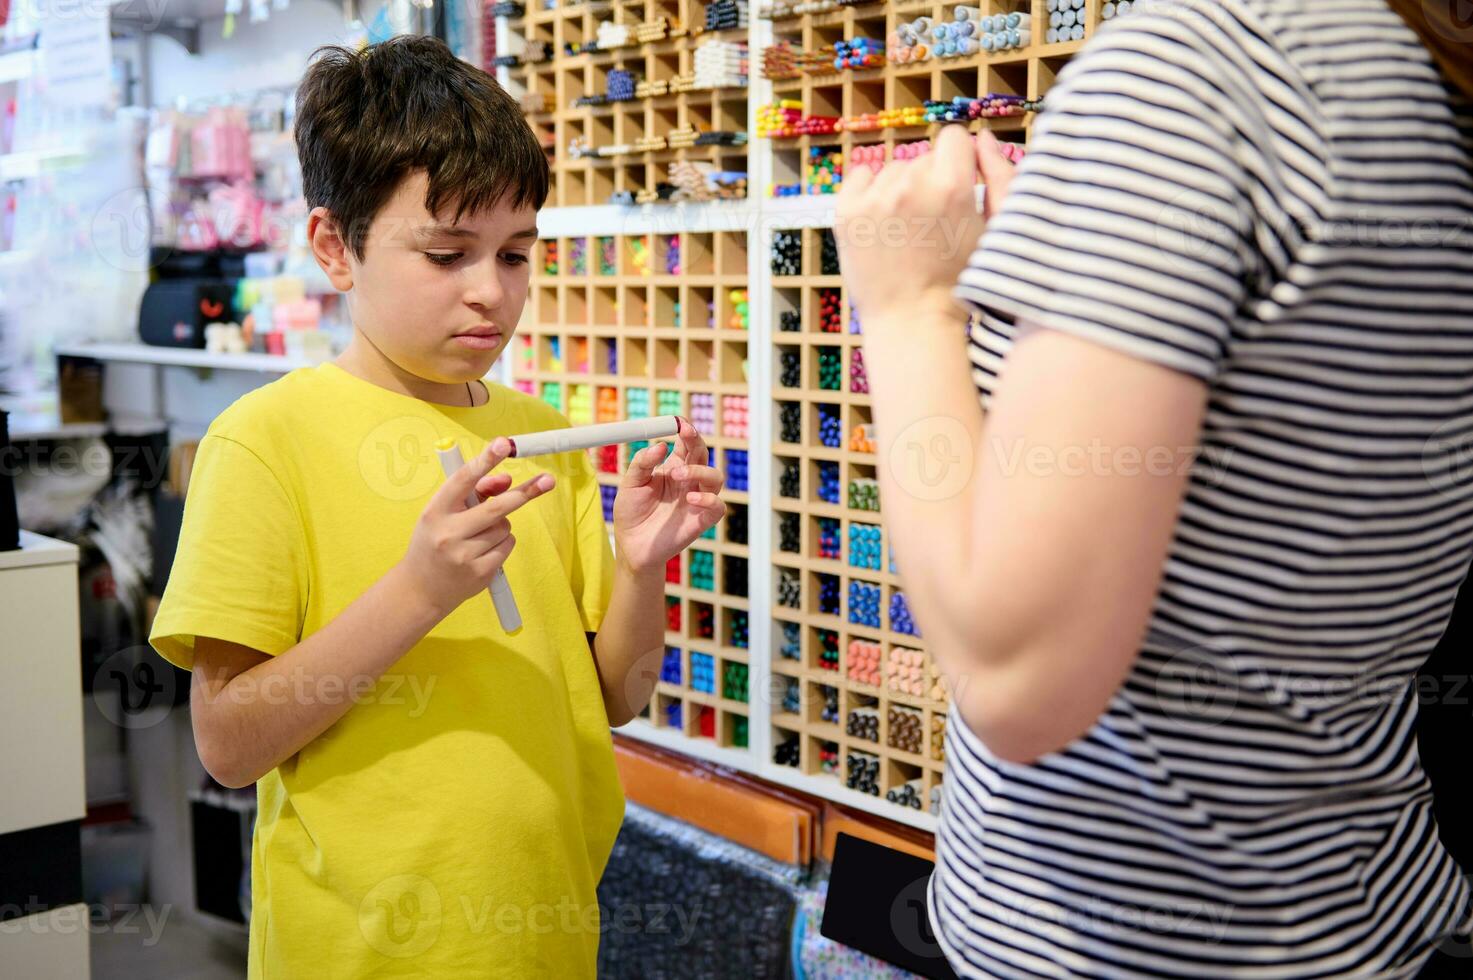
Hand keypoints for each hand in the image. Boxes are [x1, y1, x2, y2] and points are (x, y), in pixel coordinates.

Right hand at [400, 437, 555, 617]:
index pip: (463, 480)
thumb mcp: (443, 514)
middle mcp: (448, 532)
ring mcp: (464, 555)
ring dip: (501, 526)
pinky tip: (482, 552)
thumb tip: (508, 480)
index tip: (504, 444)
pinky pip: (507, 546)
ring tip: (478, 537)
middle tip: (547, 480)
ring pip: (505, 527)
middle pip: (497, 507)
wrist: (419, 589)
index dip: (486, 460)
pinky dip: (502, 544)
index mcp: (434, 511)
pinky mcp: (479, 573)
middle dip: (525, 492)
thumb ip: (473, 494)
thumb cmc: (434, 542)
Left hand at [613, 418, 724, 573]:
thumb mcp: (630, 483)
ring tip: (677, 475)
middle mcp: (688, 481)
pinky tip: (691, 498)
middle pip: (703, 454)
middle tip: (683, 434)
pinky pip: (718, 506)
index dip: (686, 430)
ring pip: (715, 477)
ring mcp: (697, 500)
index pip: (686, 443)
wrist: (631, 546)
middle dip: (696, 441)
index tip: (678, 422)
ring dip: (699, 470)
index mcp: (673, 467)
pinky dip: (709, 499)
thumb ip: (642, 463)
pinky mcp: (701, 520)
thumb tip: (659, 445)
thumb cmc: (631, 512)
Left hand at [835, 126, 1016, 324]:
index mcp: (953, 187)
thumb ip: (995, 179)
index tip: (956, 181)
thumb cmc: (958, 281)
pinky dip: (869, 190)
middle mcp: (912, 187)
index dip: (958, 158)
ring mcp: (875, 199)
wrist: (912, 320)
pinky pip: (860, 176)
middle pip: (923, 158)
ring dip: (901, 189)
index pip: (954, 138)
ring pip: (893, 169)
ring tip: (906, 228)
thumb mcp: (989, 230)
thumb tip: (981, 137)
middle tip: (931, 221)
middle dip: (930, 180)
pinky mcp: (846, 212)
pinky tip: (881, 220)